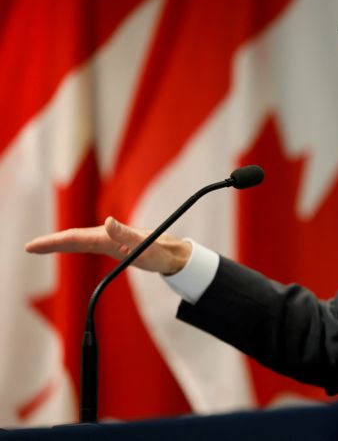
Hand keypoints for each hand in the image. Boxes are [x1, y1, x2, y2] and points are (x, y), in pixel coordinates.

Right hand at [25, 216, 191, 274]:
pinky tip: (65, 246)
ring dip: (58, 243)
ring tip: (38, 247)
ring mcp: (109, 240)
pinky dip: (71, 245)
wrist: (173, 252)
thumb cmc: (160, 251)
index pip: (76, 238)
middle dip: (50, 242)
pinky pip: (86, 245)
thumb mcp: (145, 246)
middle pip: (73, 238)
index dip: (54, 242)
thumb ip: (126, 234)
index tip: (34, 246)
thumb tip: (108, 221)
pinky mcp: (112, 245)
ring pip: (78, 241)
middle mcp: (107, 236)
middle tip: (29, 247)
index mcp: (110, 237)